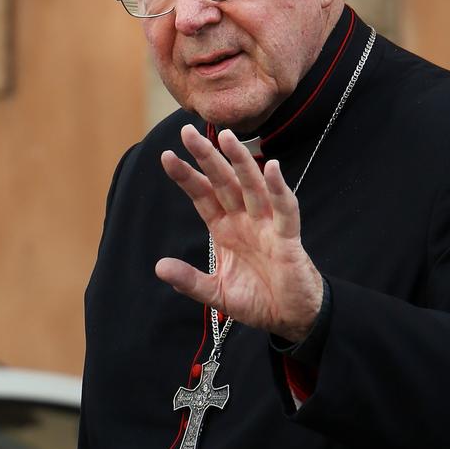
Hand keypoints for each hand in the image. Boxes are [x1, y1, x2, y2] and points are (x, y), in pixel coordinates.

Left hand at [155, 124, 323, 342]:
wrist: (289, 316)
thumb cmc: (256, 299)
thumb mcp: (216, 293)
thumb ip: (190, 281)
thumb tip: (159, 267)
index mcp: (224, 229)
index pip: (203, 195)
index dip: (187, 176)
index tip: (167, 156)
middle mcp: (244, 219)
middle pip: (223, 182)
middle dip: (207, 157)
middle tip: (187, 131)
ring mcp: (267, 224)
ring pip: (252, 186)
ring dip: (240, 162)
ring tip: (226, 137)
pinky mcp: (288, 236)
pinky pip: (285, 208)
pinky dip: (279, 189)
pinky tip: (272, 168)